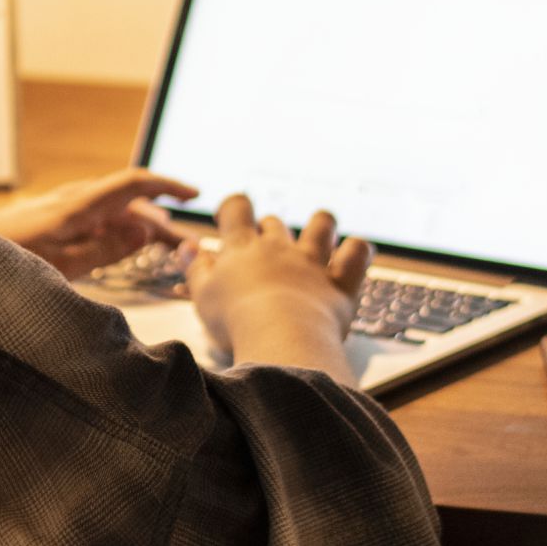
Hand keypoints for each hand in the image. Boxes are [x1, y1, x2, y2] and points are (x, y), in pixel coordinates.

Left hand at [0, 169, 198, 276]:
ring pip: (109, 211)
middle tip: (185, 245)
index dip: (167, 185)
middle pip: (126, 200)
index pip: (133, 183)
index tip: (195, 194)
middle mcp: (68, 201)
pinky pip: (91, 220)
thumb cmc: (2, 264)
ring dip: (137, 225)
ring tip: (160, 248)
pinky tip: (119, 248)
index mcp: (76, 206)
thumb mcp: (61, 267)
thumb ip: (104, 250)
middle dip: (160, 217)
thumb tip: (144, 229)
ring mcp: (56, 209)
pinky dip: (114, 232)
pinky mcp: (46, 222)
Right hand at [187, 193, 369, 375]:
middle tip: (263, 250)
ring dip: (319, 224)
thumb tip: (189, 246)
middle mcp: (279, 248)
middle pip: (274, 223)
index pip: (238, 208)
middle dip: (268, 229)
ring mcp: (312, 262)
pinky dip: (358, 249)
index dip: (234, 207)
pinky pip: (357, 252)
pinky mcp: (340, 281)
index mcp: (242, 248)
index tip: (229, 218)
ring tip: (317, 233)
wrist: (280, 338)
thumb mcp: (202, 295)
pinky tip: (355, 252)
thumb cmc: (235, 320)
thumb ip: (195, 267)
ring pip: (321, 224)